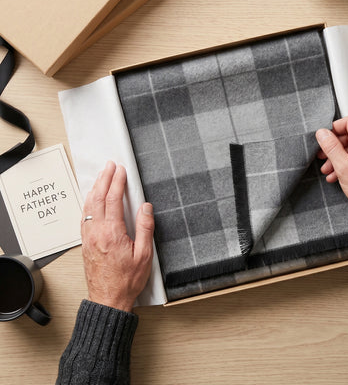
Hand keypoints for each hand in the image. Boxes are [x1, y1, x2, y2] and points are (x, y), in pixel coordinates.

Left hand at [81, 161, 153, 311]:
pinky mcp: (86, 243)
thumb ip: (145, 228)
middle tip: (109, 166)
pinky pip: (84, 216)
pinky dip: (88, 202)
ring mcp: (89, 238)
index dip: (117, 182)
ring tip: (101, 176)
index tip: (121, 170)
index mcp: (112, 233)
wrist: (108, 300)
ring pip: (88, 206)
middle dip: (104, 179)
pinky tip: (91, 199)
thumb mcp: (144, 255)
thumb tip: (145, 208)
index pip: (113, 200)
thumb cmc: (127, 281)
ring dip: (94, 188)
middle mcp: (97, 233)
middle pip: (97, 198)